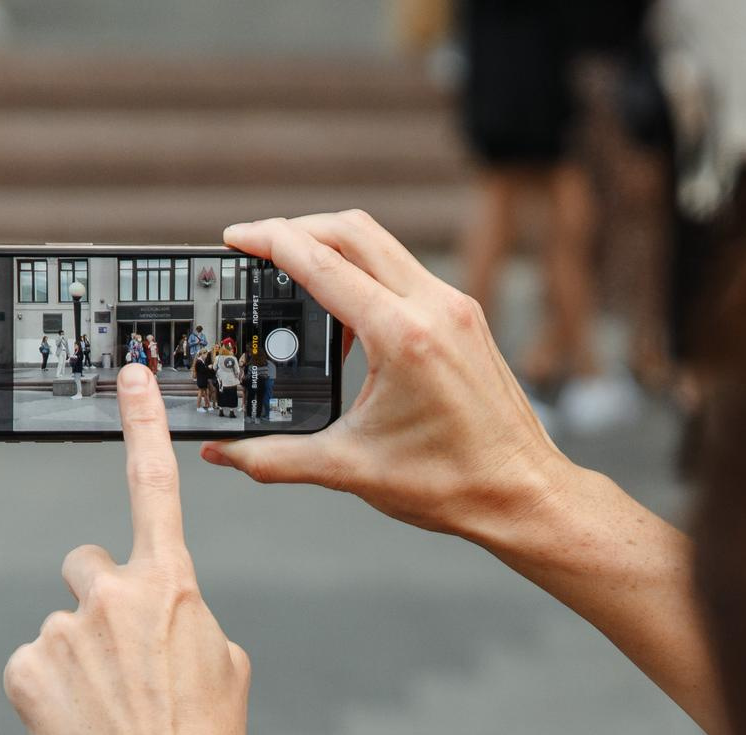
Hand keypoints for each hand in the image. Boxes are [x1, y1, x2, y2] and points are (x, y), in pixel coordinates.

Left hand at [4, 364, 251, 734]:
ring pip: (63, 626)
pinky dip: (50, 693)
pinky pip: (33, 665)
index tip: (128, 374)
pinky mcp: (25, 668)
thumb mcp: (226, 668)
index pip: (156, 486)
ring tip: (108, 714)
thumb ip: (189, 619)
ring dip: (78, 660)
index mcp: (173, 587)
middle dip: (99, 601)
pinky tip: (78, 727)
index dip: (144, 425)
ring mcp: (64, 630)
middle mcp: (113, 595)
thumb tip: (162, 616)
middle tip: (119, 661)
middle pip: (88, 565)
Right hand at [199, 211, 573, 543]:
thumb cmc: (453, 484)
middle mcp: (434, 307)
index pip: (323, 264)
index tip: (235, 240)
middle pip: (353, 231)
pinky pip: (405, 274)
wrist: (524, 494)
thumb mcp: (351, 469)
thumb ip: (276, 458)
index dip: (270, 242)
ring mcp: (456, 307)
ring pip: (382, 246)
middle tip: (257, 248)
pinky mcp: (465, 317)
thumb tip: (221, 454)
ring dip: (334, 248)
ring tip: (295, 278)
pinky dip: (367, 275)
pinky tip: (345, 318)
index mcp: (404, 336)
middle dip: (298, 229)